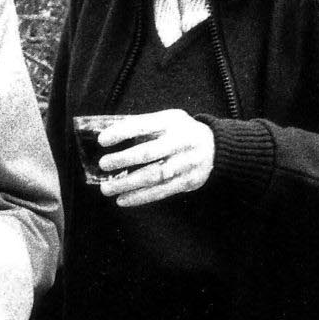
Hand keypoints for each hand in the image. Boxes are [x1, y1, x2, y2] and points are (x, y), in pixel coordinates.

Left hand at [98, 110, 214, 206]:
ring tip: (107, 188)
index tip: (102, 140)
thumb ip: (142, 125)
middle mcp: (181, 142)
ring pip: (154, 176)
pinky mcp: (188, 181)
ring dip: (128, 184)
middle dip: (123, 159)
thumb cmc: (181, 132)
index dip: (121, 132)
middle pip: (149, 152)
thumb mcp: (167, 119)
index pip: (143, 125)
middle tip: (103, 164)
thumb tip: (106, 134)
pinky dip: (140, 197)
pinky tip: (123, 200)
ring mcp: (186, 163)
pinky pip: (161, 192)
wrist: (216, 147)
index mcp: (171, 122)